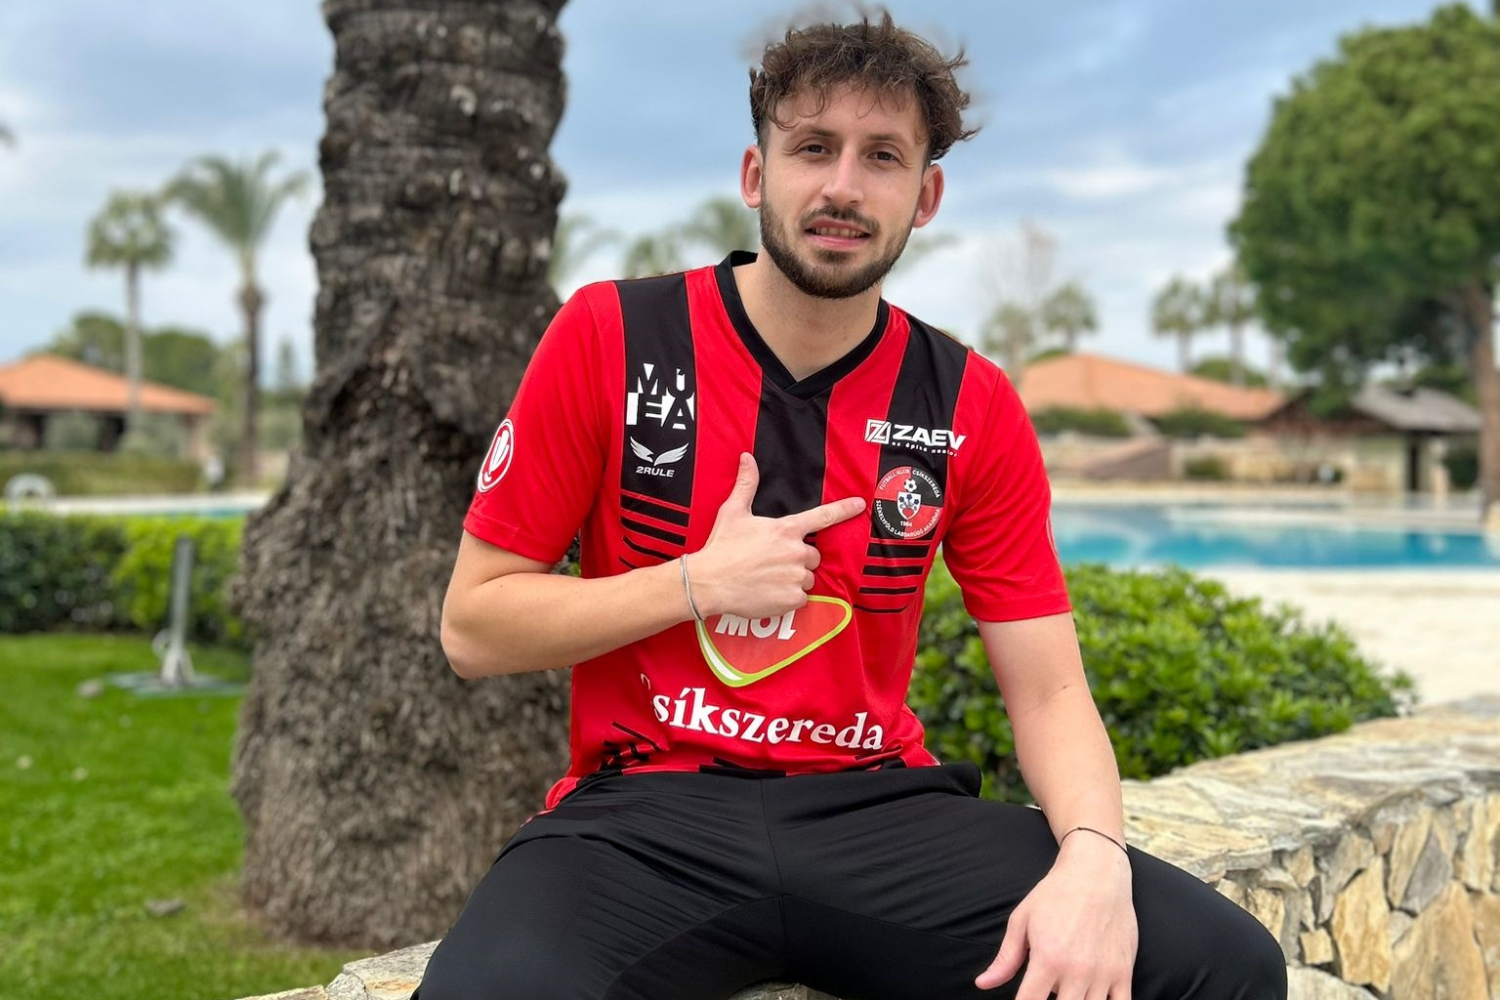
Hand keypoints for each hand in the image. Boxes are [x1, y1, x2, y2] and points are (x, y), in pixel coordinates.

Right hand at [688, 453, 865, 619]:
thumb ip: (746, 484)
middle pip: (813, 556)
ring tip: (769, 579)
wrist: (709, 582)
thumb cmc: (721, 546)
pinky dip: (788, 598)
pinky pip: (801, 599)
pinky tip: (769, 593)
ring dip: (794, 579)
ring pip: (808, 578)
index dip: (843, 510)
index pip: (822, 517)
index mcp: (786, 529)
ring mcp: (795, 576)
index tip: (861, 505)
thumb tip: (747, 457)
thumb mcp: (733, 511)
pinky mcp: (792, 599)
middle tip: (773, 562)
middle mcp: (796, 552)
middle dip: (799, 559)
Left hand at [975, 834, 1136, 998]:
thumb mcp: (1022, 921)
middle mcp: (1076, 971)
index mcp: (1047, 959)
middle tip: (1045, 990)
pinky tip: (1091, 997)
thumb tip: (983, 984)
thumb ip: (1006, 958)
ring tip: (1067, 991)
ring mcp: (1103, 974)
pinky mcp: (1123, 972)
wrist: (1097, 874)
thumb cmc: (1056, 895)